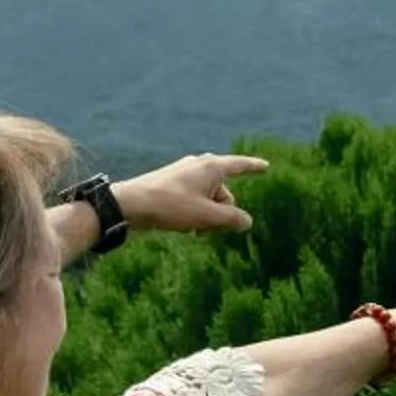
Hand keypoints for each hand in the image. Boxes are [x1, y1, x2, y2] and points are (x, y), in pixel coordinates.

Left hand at [117, 153, 268, 236]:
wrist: (130, 205)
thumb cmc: (170, 206)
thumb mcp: (207, 216)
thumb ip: (232, 219)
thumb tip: (247, 221)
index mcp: (211, 167)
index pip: (240, 165)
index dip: (254, 168)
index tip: (266, 166)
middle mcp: (199, 166)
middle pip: (224, 194)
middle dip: (221, 215)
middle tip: (205, 229)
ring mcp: (185, 175)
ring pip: (209, 201)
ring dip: (207, 218)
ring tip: (191, 229)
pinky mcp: (173, 185)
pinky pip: (194, 201)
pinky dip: (194, 214)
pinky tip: (181, 225)